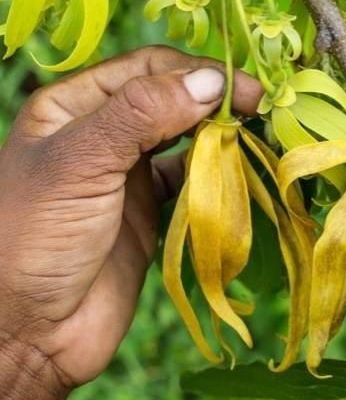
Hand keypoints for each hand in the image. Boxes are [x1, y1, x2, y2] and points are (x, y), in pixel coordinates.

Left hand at [0, 46, 261, 399]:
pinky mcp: (151, 210)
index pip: (146, 69)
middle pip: (171, 100)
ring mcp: (130, 174)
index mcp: (75, 106)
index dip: (194, 72)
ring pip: (185, 140)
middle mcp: (105, 133)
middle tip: (258, 107)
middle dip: (212, 100)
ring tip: (254, 135)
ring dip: (217, 136)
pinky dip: (215, 175)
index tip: (240, 88)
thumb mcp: (81, 161)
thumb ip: (142, 114)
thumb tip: (210, 82)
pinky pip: (191, 181)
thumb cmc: (35, 236)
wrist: (32, 330)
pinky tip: (235, 172)